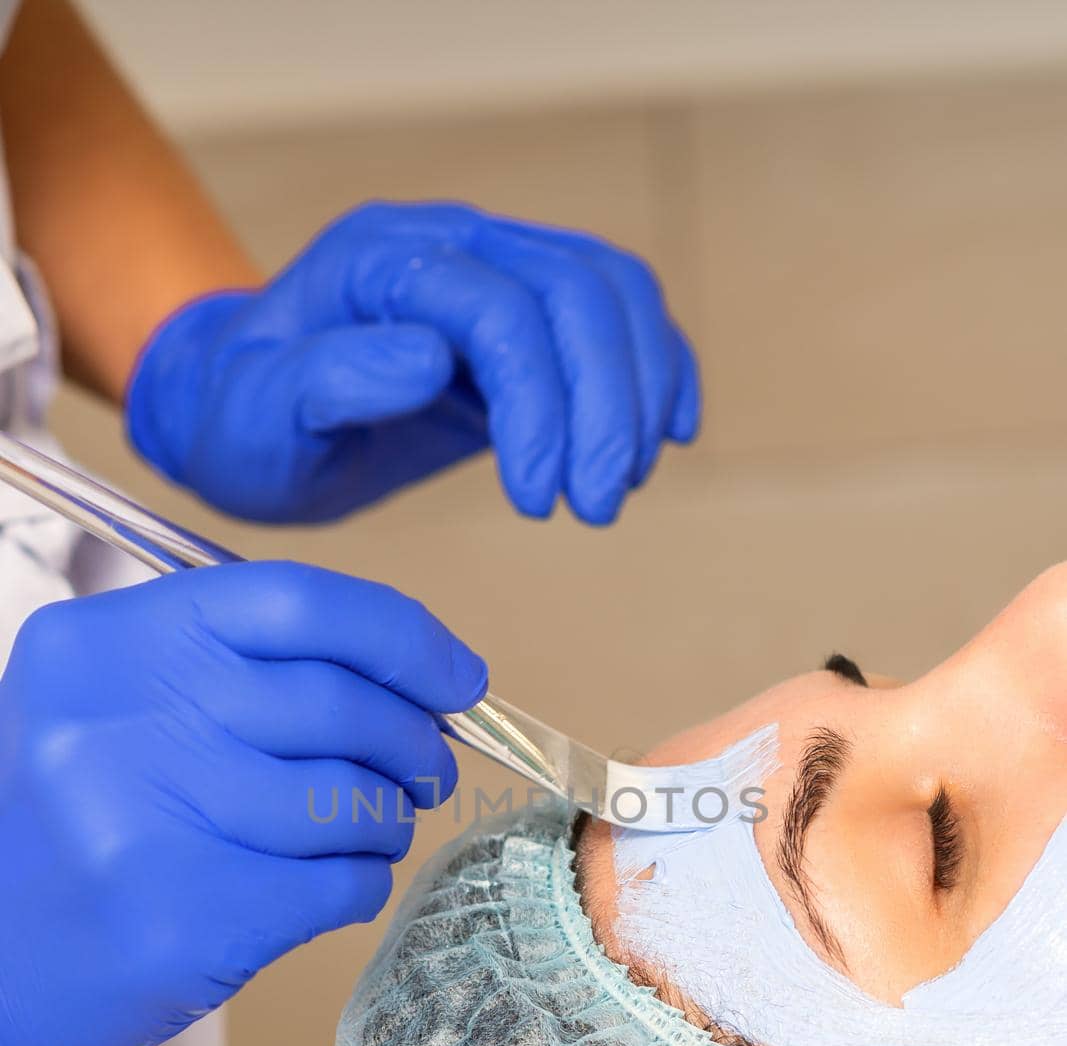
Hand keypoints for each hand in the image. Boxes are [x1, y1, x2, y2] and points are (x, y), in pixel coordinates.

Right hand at [0, 561, 485, 1045]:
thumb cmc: (64, 826)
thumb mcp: (105, 709)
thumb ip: (230, 671)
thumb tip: (406, 675)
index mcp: (104, 644)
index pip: (296, 601)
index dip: (403, 636)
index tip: (460, 676)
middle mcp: (123, 719)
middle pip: (340, 704)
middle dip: (415, 741)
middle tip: (425, 769)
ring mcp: (153, 822)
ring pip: (354, 799)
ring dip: (386, 820)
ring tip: (365, 830)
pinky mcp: (191, 920)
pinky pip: (342, 884)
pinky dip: (361, 882)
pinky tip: (328, 884)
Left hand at [125, 202, 699, 526]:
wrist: (243, 410)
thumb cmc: (243, 421)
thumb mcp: (256, 417)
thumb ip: (328, 379)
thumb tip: (429, 357)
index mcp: (380, 263)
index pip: (498, 308)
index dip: (539, 401)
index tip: (538, 499)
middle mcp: (448, 246)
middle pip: (574, 292)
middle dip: (604, 404)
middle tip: (596, 505)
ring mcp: (494, 269)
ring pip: (611, 294)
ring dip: (636, 392)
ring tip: (616, 485)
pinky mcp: (525, 314)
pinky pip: (617, 314)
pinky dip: (655, 367)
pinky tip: (664, 433)